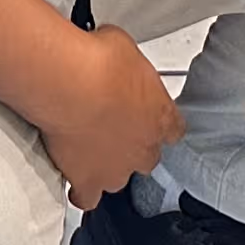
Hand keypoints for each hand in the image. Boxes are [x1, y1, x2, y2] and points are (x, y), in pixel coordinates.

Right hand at [31, 23, 184, 210]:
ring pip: (118, 179)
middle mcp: (144, 148)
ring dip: (106, 166)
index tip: (145, 115)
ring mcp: (116, 169)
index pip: (173, 130)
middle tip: (109, 125)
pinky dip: (80, 191)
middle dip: (131, 146)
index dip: (157, 123)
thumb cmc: (98, 61)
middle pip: (146, 158)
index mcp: (161, 116)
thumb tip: (114, 59)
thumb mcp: (124, 48)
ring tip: (87, 148)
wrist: (71, 84)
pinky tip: (73, 180)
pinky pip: (87, 197)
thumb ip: (126, 67)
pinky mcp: (87, 180)